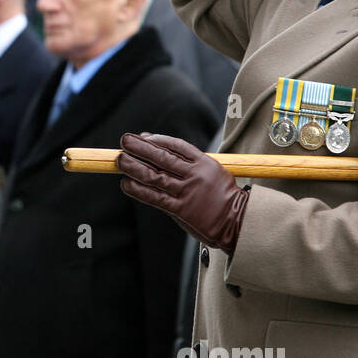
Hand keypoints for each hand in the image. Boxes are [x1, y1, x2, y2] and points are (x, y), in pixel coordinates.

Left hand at [117, 132, 250, 255]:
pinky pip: (155, 198)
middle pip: (162, 157)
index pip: (176, 145)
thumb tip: (161, 151)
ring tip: (120, 160)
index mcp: (204, 163)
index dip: (157, 139)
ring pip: (155, 176)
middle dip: (140, 148)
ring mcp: (187, 192)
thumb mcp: (213, 172)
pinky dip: (138, 190)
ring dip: (134, 167)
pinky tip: (126, 183)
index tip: (142, 136)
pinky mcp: (181, 209)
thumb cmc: (222, 196)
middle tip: (124, 141)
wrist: (237, 221)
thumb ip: (190, 164)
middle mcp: (195, 175)